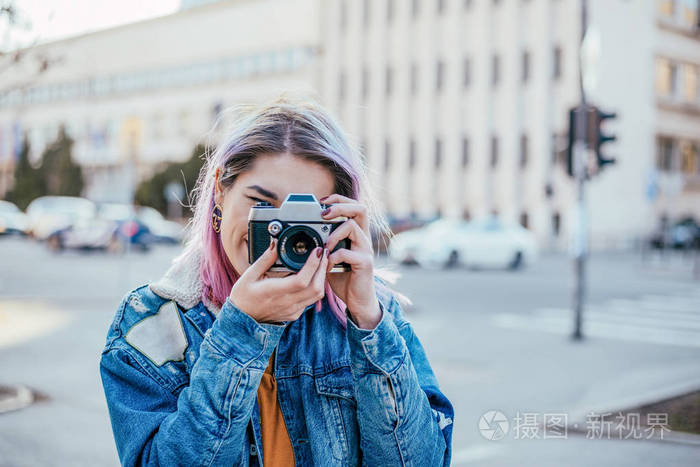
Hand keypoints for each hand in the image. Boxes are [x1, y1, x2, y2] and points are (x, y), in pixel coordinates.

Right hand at [229, 238, 327, 323]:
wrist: (242, 319)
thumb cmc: (243, 297)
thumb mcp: (249, 275)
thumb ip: (265, 259)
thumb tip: (275, 243)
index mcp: (275, 292)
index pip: (301, 280)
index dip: (313, 265)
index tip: (317, 251)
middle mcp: (286, 303)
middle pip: (316, 288)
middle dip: (323, 268)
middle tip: (323, 253)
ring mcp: (292, 310)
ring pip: (317, 295)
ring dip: (321, 278)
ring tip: (320, 263)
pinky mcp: (294, 314)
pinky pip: (311, 300)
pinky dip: (315, 287)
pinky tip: (312, 277)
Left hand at [321, 194, 381, 328]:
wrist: (358, 301)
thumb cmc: (343, 278)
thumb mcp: (330, 257)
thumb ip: (323, 245)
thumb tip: (301, 236)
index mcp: (356, 234)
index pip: (354, 206)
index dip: (339, 199)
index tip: (321, 202)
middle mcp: (364, 238)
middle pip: (360, 209)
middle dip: (340, 206)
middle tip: (323, 213)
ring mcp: (366, 250)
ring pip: (352, 227)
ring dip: (333, 233)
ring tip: (324, 246)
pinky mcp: (365, 263)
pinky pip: (347, 252)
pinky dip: (332, 257)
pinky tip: (327, 266)